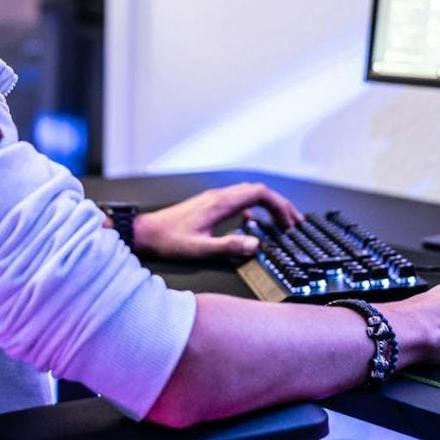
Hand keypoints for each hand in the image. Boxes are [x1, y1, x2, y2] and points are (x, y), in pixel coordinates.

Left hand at [131, 182, 302, 259]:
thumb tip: (256, 244)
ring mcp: (213, 199)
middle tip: (293, 221)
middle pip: (257, 191)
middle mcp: (218, 197)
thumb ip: (229, 246)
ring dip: (267, 205)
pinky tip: (251, 222)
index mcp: (220, 203)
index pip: (259, 193)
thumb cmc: (168, 240)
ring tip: (280, 220)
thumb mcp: (201, 248)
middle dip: (279, 204)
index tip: (289, 221)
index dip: (279, 205)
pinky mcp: (208, 204)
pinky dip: (252, 208)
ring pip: (248, 194)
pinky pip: (237, 200)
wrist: (146, 232)